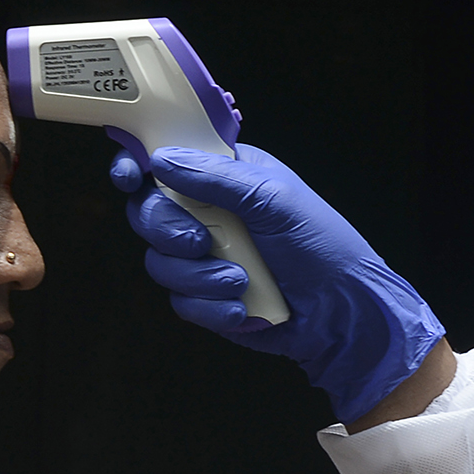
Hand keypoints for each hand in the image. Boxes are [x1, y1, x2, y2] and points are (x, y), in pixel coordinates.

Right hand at [112, 143, 445, 423]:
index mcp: (224, 176)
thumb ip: (216, 177)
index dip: (138, 166)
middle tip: (201, 242)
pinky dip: (209, 307)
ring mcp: (204, 257)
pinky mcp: (205, 298)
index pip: (164, 161)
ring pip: (159, 262)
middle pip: (148, 212)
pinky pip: (179, 301)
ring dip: (199, 276)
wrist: (341, 313)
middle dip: (169, 231)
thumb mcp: (274, 200)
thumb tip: (162, 160)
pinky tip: (242, 307)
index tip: (131, 176)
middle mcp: (208, 213)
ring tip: (240, 282)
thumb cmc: (322, 246)